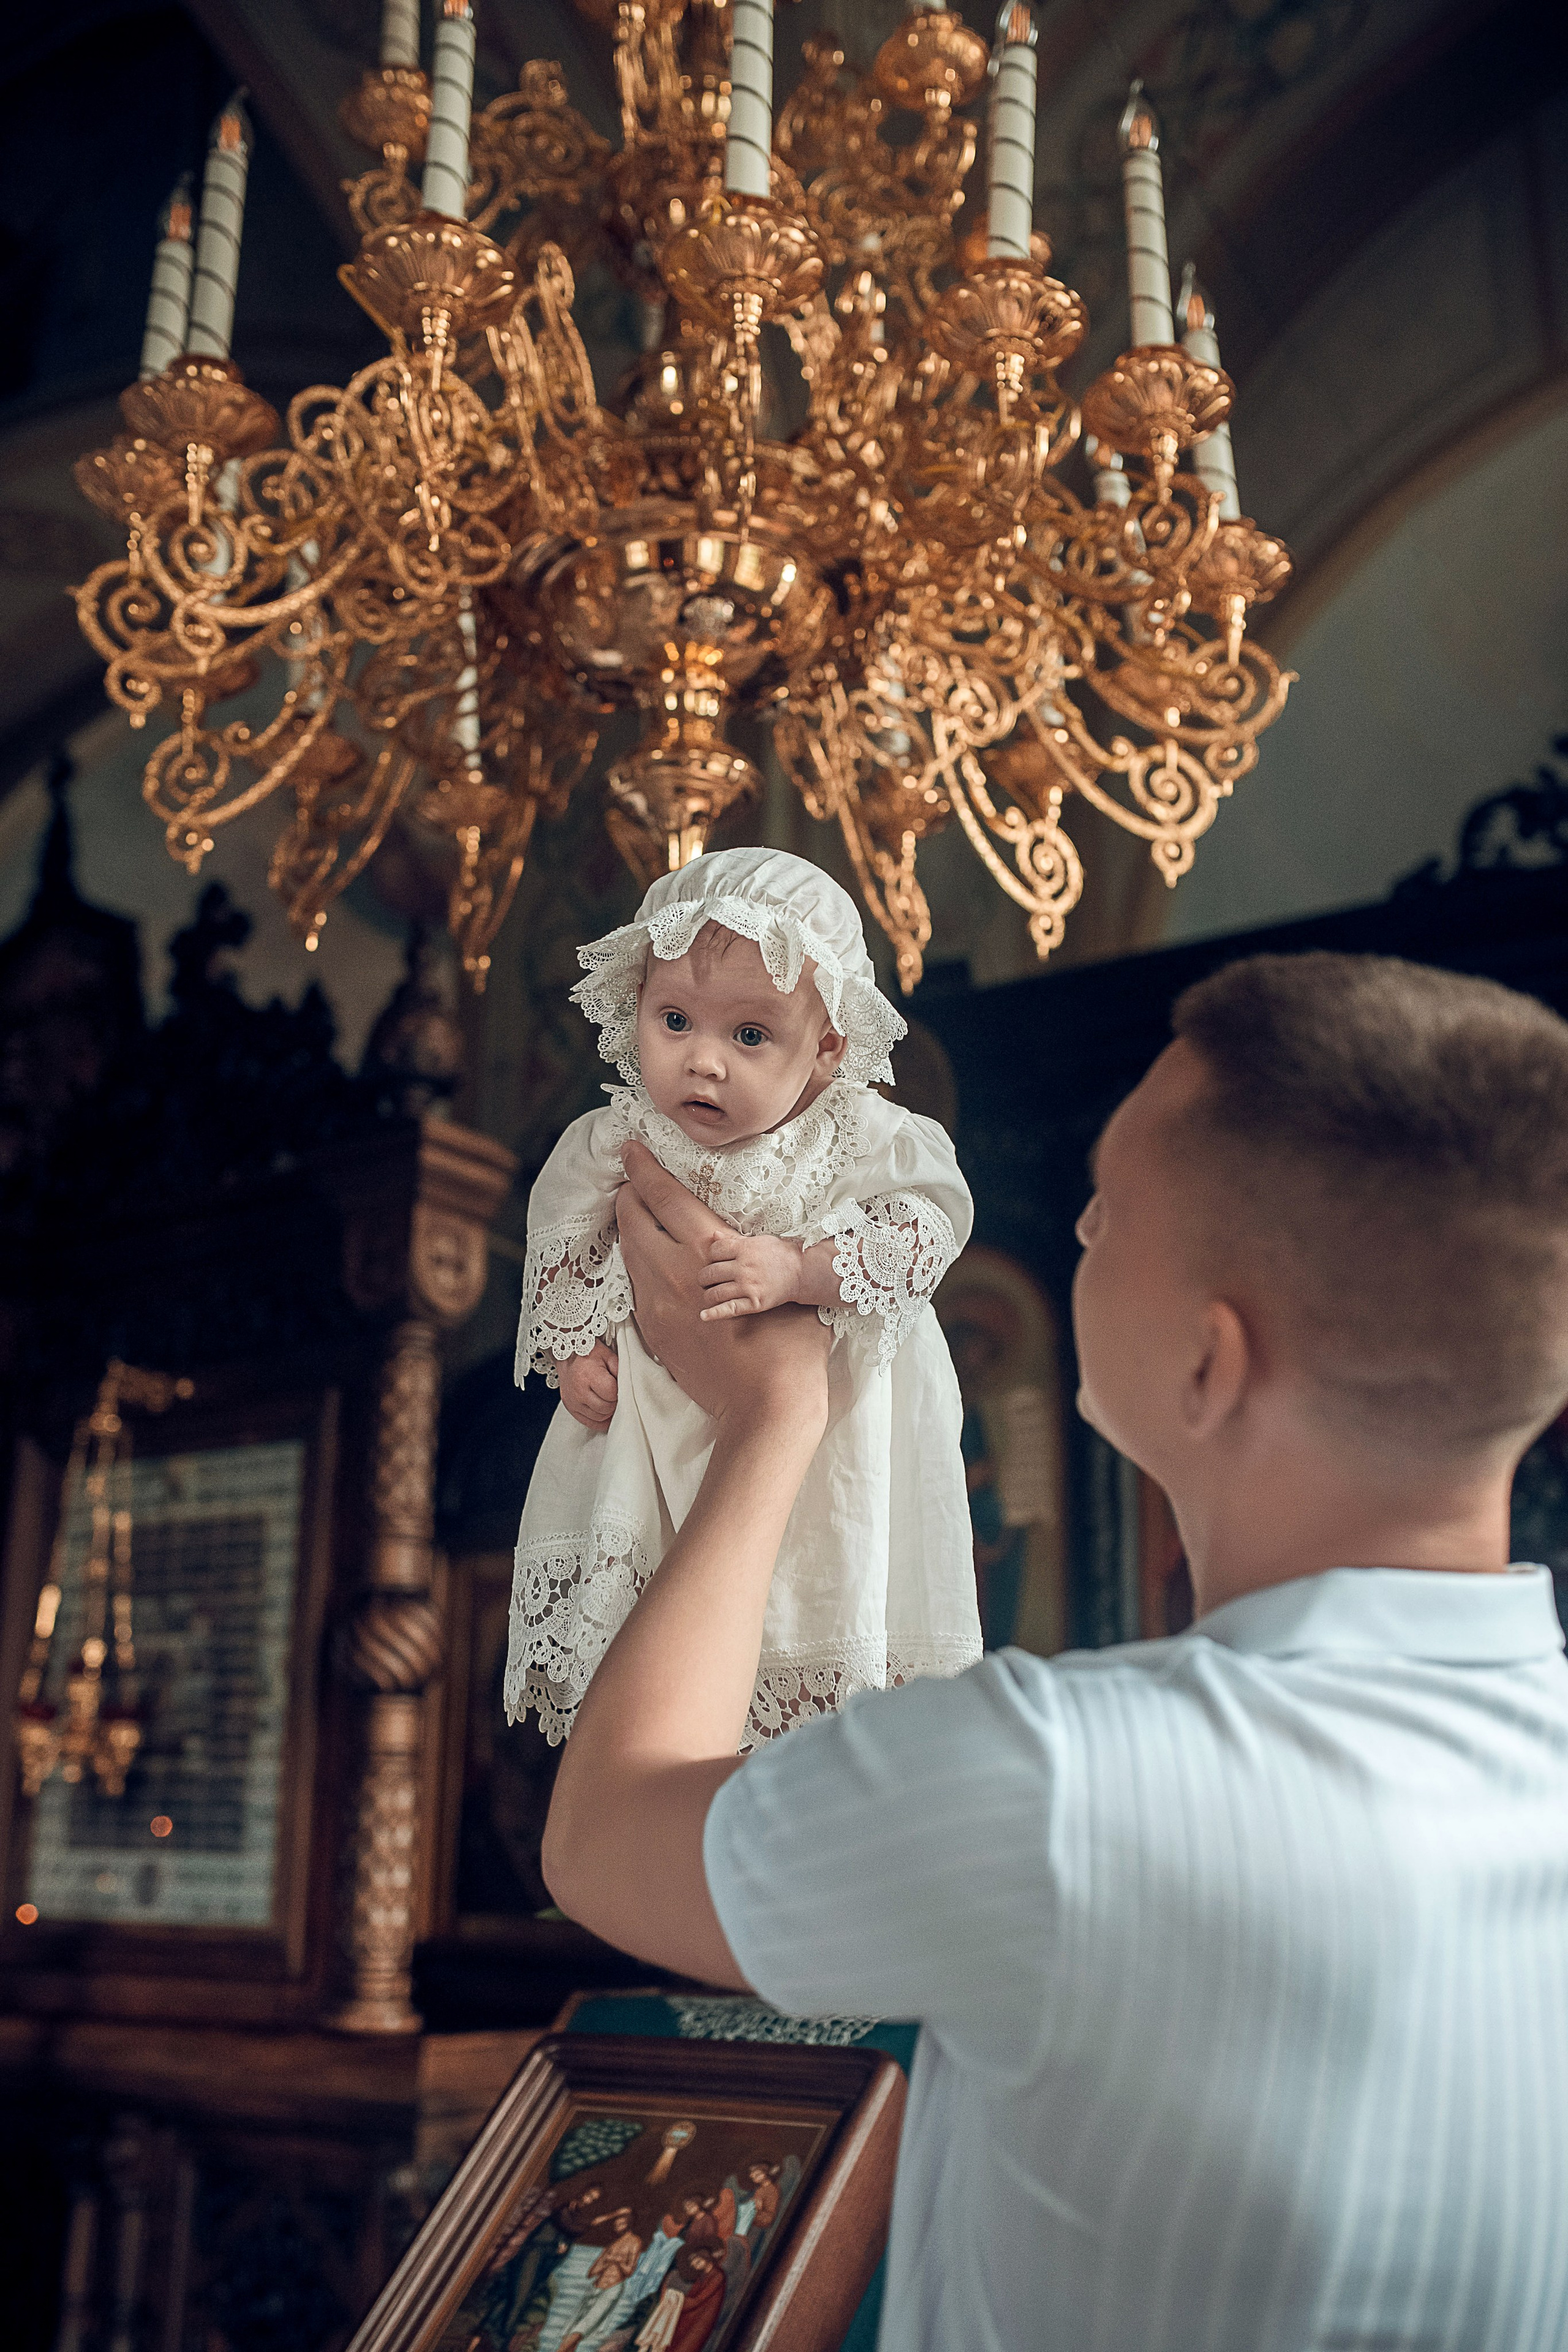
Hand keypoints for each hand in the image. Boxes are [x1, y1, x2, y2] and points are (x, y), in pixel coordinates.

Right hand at [558, 1339, 618, 1429]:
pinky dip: (599, 1419)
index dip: (618, 1391)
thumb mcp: (608, 1356)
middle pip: (606, 1408)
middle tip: (614, 1394)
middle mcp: (579, 1391)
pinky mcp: (571, 1408)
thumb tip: (629, 1387)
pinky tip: (603, 1411)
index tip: (618, 1386)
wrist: (567, 1354)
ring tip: (607, 1399)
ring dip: (607, 1411)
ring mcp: (573, 1402)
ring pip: (599, 1417)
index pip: (611, 1394)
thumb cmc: (589, 1354)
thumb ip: (620, 1370)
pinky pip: (589, 1422)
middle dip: (614, 1402)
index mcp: (589, 1375)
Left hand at [616, 1139, 829, 1438]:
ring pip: (629, 1253)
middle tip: (636, 1183)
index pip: (663, 1196)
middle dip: (630, 1195)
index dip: (642, 1168)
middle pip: (632, 1219)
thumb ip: (761, 1249)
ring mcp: (657, 1305)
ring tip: (643, 1218)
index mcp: (707, 1251)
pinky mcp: (654, 1331)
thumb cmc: (791, 1343)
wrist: (766, 1407)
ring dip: (632, 1230)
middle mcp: (672, 1273)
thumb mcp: (785, 1281)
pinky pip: (635, 1286)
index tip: (630, 1149)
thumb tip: (760, 1230)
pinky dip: (639, 1265)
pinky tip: (652, 1263)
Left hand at [699, 1232, 803, 1320]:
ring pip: (715, 1293)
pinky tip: (704, 1315)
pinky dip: (713, 1314)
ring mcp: (748, 1287)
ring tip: (711, 1294)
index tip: (716, 1261)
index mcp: (744, 1250)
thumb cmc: (779, 1254)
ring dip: (708, 1294)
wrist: (801, 1271)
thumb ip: (734, 1240)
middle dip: (704, 1278)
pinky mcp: (754, 1303)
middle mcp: (744, 1268)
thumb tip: (713, 1236)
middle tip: (707, 1280)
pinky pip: (729, 1309)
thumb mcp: (757, 1241)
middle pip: (710, 1273)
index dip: (712, 1256)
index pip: (714, 1252)